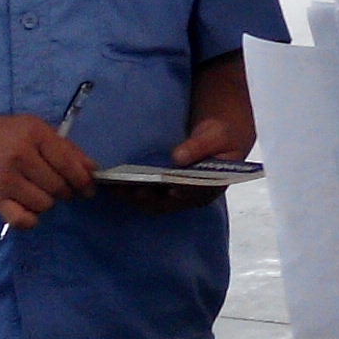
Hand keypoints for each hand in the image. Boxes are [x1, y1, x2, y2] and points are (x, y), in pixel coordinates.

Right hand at [0, 111, 97, 228]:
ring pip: (43, 204)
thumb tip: (93, 170)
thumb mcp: (38, 131)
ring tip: (38, 191)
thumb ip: (67, 149)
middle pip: (58, 187)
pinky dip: (31, 219)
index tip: (88, 188)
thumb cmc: (9, 135)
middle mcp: (19, 156)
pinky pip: (22, 220)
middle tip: (58, 186)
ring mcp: (5, 179)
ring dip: (47, 202)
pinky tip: (29, 208)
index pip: (67, 163)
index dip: (83, 180)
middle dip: (65, 191)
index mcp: (34, 135)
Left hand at [104, 102, 258, 215]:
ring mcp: (179, 196)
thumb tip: (178, 158)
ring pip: (155, 203)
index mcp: (211, 186)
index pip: (194, 193)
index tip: (168, 189)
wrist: (218, 138)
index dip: (181, 192)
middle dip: (149, 198)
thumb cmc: (221, 135)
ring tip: (117, 187)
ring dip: (136, 197)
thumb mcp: (216, 136)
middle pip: (169, 202)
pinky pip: (149, 196)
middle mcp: (193, 196)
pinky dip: (133, 192)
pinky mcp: (166, 190)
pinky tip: (118, 184)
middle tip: (132, 190)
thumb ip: (200, 146)